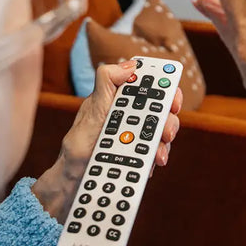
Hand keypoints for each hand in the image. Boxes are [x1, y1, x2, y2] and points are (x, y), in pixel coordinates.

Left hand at [33, 61, 182, 222]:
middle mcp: (131, 117)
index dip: (166, 88)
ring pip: (163, 134)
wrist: (73, 180)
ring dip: (163, 143)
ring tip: (156, 154)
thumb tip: (129, 65)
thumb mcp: (91, 110)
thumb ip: (106, 83)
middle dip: (169, 120)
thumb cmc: (79, 144)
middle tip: (166, 132)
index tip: (172, 99)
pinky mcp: (138, 156)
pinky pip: (155, 154)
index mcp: (121, 100)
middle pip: (162, 111)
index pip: (149, 86)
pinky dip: (155, 159)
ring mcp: (136, 137)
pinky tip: (148, 164)